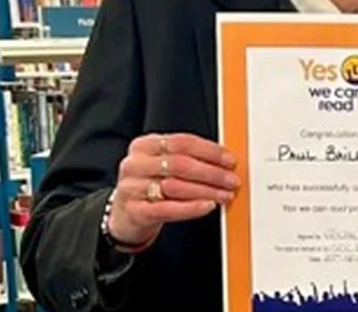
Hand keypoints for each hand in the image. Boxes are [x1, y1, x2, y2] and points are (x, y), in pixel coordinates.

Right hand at [109, 133, 239, 246]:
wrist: (125, 213)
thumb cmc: (151, 183)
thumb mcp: (164, 164)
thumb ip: (189, 158)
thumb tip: (225, 161)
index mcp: (145, 145)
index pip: (182, 142)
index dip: (210, 151)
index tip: (230, 160)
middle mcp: (135, 164)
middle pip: (180, 164)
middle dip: (211, 173)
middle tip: (232, 180)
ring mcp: (132, 188)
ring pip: (175, 186)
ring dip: (206, 191)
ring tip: (225, 195)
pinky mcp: (135, 211)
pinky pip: (167, 209)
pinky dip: (191, 208)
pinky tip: (207, 206)